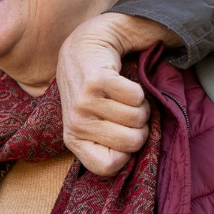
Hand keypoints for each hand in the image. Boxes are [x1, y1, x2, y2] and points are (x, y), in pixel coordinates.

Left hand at [57, 13, 179, 176]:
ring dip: (139, 104)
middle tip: (124, 109)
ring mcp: (83, 102)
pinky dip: (137, 88)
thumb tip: (138, 164)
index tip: (122, 134)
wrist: (85, 46)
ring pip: (137, 117)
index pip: (109, 168)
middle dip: (139, 125)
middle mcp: (76, 124)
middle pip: (133, 143)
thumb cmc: (96, 91)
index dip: (127, 153)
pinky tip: (120, 80)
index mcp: (74, 141)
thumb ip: (110, 144)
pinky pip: (135, 97)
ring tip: (121, 94)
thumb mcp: (94, 122)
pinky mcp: (96, 81)